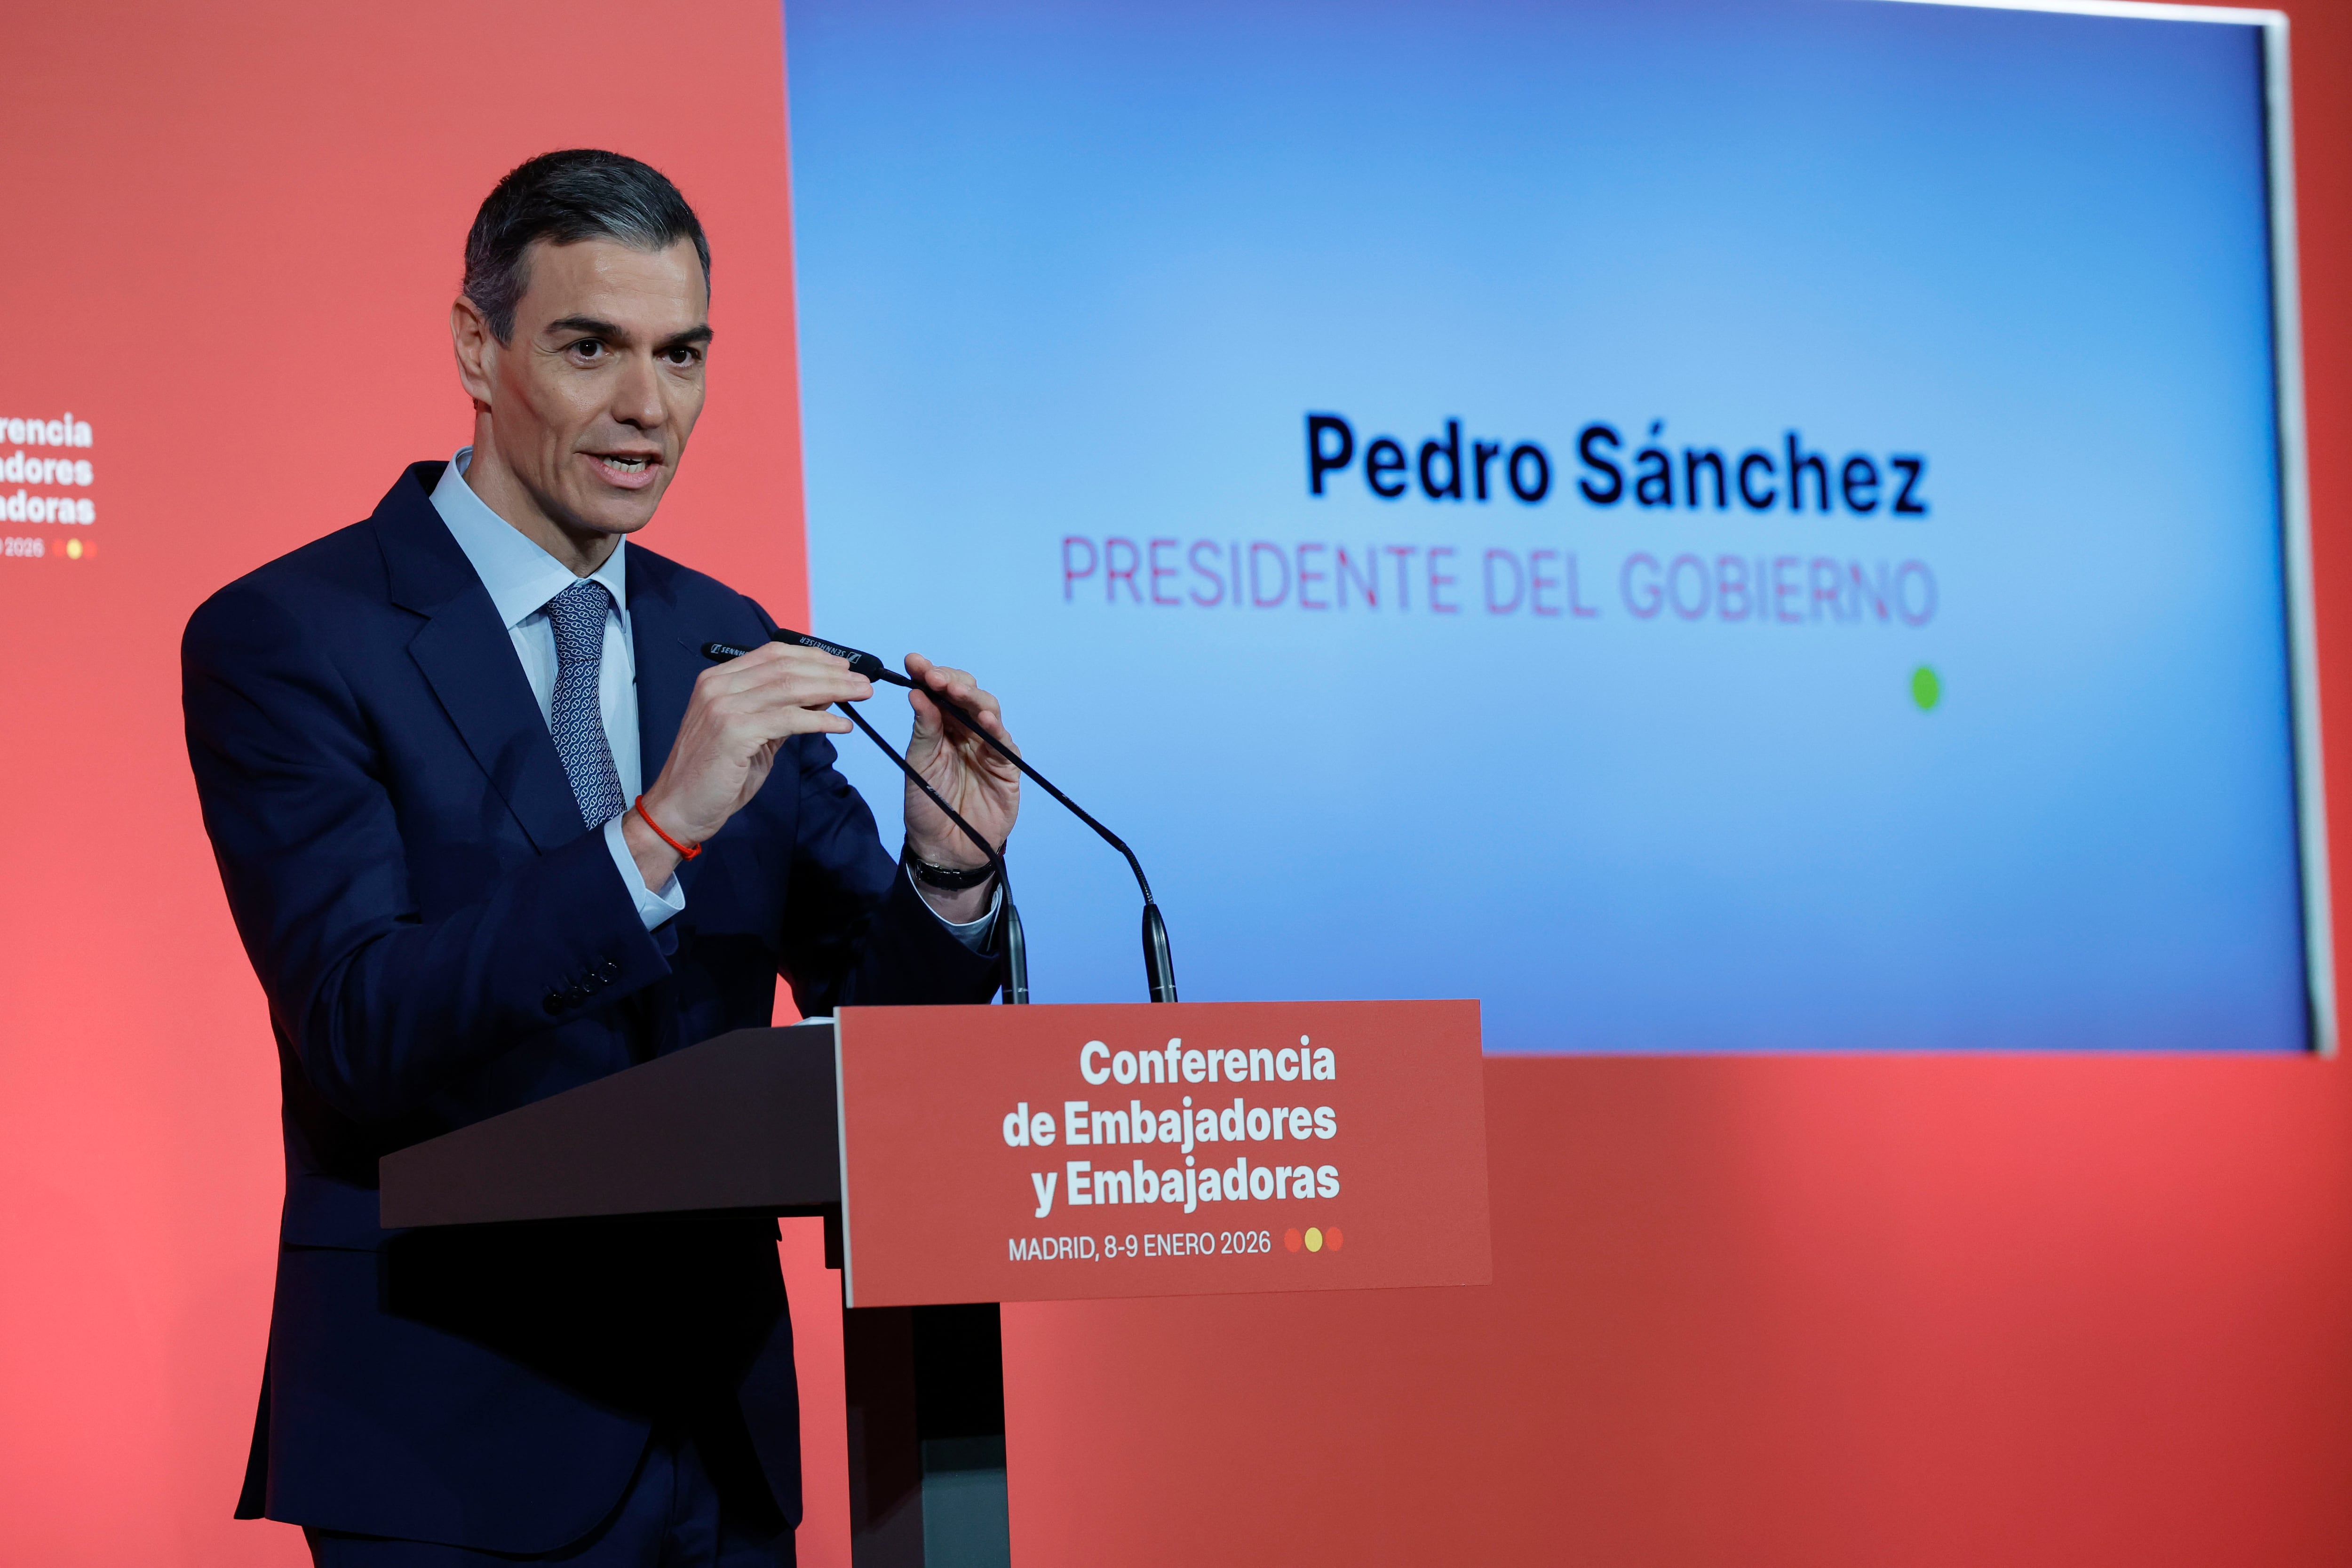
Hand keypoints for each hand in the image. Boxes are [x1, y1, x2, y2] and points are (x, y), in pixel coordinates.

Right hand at [624, 643, 871, 887]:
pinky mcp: (734, 731)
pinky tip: (841, 725)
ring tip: (861, 695)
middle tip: (863, 682)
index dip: (813, 656)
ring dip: (833, 690)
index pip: (773, 654)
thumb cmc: (715, 774)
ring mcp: (724, 706)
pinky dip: (820, 720)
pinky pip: (789, 719)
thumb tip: (822, 694)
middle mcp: (718, 686)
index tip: (843, 666)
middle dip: (831, 672)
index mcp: (719, 680)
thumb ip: (781, 711)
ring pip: (791, 688)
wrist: (679, 808)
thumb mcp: (752, 733)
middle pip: (786, 667)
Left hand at [902, 653, 1020, 918]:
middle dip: (951, 681)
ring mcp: (987, 746)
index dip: (929, 674)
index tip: (914, 661)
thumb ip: (923, 729)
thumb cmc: (927, 806)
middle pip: (966, 694)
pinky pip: (1004, 742)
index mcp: (940, 726)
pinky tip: (985, 719)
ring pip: (987, 710)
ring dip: (973, 698)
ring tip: (956, 692)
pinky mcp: (1006, 766)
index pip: (938, 693)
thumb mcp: (918, 764)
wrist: (945, 848)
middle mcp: (965, 731)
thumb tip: (917, 693)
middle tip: (933, 677)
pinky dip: (996, 729)